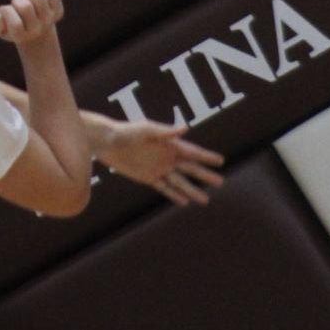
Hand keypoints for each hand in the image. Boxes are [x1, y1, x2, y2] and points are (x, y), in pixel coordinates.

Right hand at [0, 0, 63, 44]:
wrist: (36, 34)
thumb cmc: (12, 27)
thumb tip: (3, 12)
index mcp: (21, 36)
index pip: (15, 24)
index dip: (6, 11)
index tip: (4, 8)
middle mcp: (37, 30)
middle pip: (26, 7)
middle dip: (16, 0)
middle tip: (17, 5)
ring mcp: (49, 20)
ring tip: (27, 0)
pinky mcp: (58, 11)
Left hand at [102, 120, 223, 205]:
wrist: (107, 142)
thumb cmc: (127, 132)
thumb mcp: (147, 130)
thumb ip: (166, 132)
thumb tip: (186, 128)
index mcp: (169, 144)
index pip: (192, 152)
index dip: (206, 157)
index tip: (221, 161)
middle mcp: (167, 157)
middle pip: (190, 169)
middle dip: (205, 175)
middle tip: (221, 182)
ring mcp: (158, 168)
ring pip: (180, 182)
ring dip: (192, 191)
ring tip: (206, 200)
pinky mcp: (148, 177)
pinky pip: (164, 188)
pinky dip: (175, 195)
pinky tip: (185, 202)